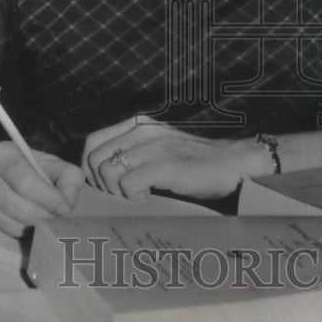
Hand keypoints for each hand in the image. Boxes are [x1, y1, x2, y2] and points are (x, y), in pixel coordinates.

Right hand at [0, 141, 84, 237]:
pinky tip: (24, 222)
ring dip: (34, 228)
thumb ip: (66, 176)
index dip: (51, 200)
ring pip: (14, 226)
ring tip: (43, 219)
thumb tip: (68, 205)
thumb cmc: (18, 163)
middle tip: (59, 221)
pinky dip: (21, 232)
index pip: (28, 183)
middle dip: (45, 218)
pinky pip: (4, 234)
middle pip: (20, 209)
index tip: (66, 210)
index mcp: (2, 155)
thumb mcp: (45, 160)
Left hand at [81, 116, 264, 199]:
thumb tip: (96, 174)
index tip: (107, 184)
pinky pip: (129, 185)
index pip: (92, 143)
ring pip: (108, 172)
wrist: (230, 164)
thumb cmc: (191, 163)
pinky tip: (149, 196)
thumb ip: (130, 152)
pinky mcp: (166, 165)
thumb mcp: (156, 147)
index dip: (90, 168)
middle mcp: (143, 130)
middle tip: (123, 193)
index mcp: (138, 124)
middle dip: (102, 183)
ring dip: (118, 191)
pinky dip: (134, 196)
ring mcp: (154, 146)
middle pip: (95, 160)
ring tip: (138, 194)